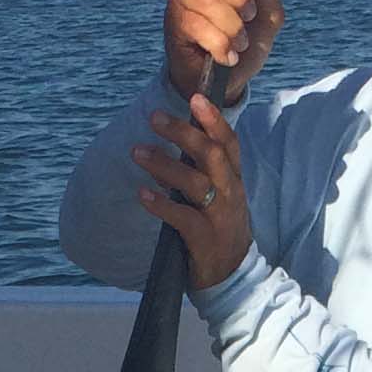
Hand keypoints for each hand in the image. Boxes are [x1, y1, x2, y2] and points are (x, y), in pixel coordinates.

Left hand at [134, 97, 251, 290]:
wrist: (232, 275)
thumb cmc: (218, 228)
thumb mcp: (215, 196)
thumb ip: (196, 172)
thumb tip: (163, 149)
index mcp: (234, 179)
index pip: (228, 142)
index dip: (213, 119)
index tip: (195, 97)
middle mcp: (230, 193)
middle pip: (211, 155)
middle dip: (183, 133)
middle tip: (154, 118)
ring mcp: (219, 216)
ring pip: (195, 183)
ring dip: (163, 164)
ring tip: (137, 152)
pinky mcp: (205, 239)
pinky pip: (182, 218)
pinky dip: (160, 204)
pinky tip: (142, 194)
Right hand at [164, 0, 284, 105]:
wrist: (228, 82)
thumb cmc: (247, 43)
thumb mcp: (268, 19)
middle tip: (250, 17)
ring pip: (206, 0)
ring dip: (232, 26)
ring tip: (241, 44)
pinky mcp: (175, 25)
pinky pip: (199, 27)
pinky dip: (221, 45)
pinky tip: (228, 57)